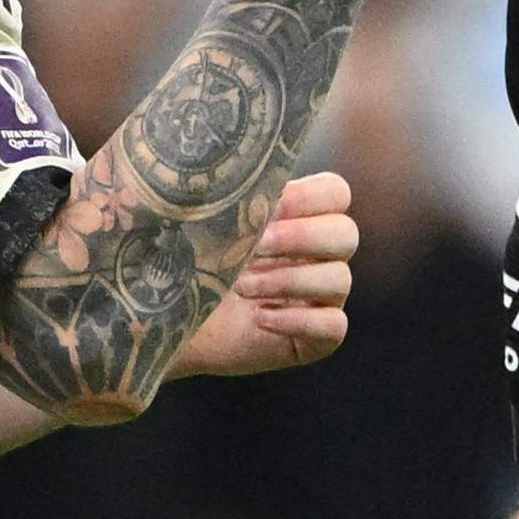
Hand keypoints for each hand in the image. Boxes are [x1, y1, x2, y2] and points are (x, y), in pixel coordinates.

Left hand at [171, 171, 356, 378]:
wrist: (172, 321)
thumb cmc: (189, 265)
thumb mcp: (204, 224)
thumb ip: (233, 197)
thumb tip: (247, 181)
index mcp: (301, 219)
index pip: (335, 193)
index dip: (307, 197)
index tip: (266, 209)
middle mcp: (320, 256)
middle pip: (346, 233)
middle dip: (300, 237)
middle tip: (255, 248)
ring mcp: (323, 297)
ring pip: (339, 279)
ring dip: (288, 280)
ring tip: (242, 287)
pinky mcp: (319, 337)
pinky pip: (334, 325)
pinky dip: (297, 320)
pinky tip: (261, 319)